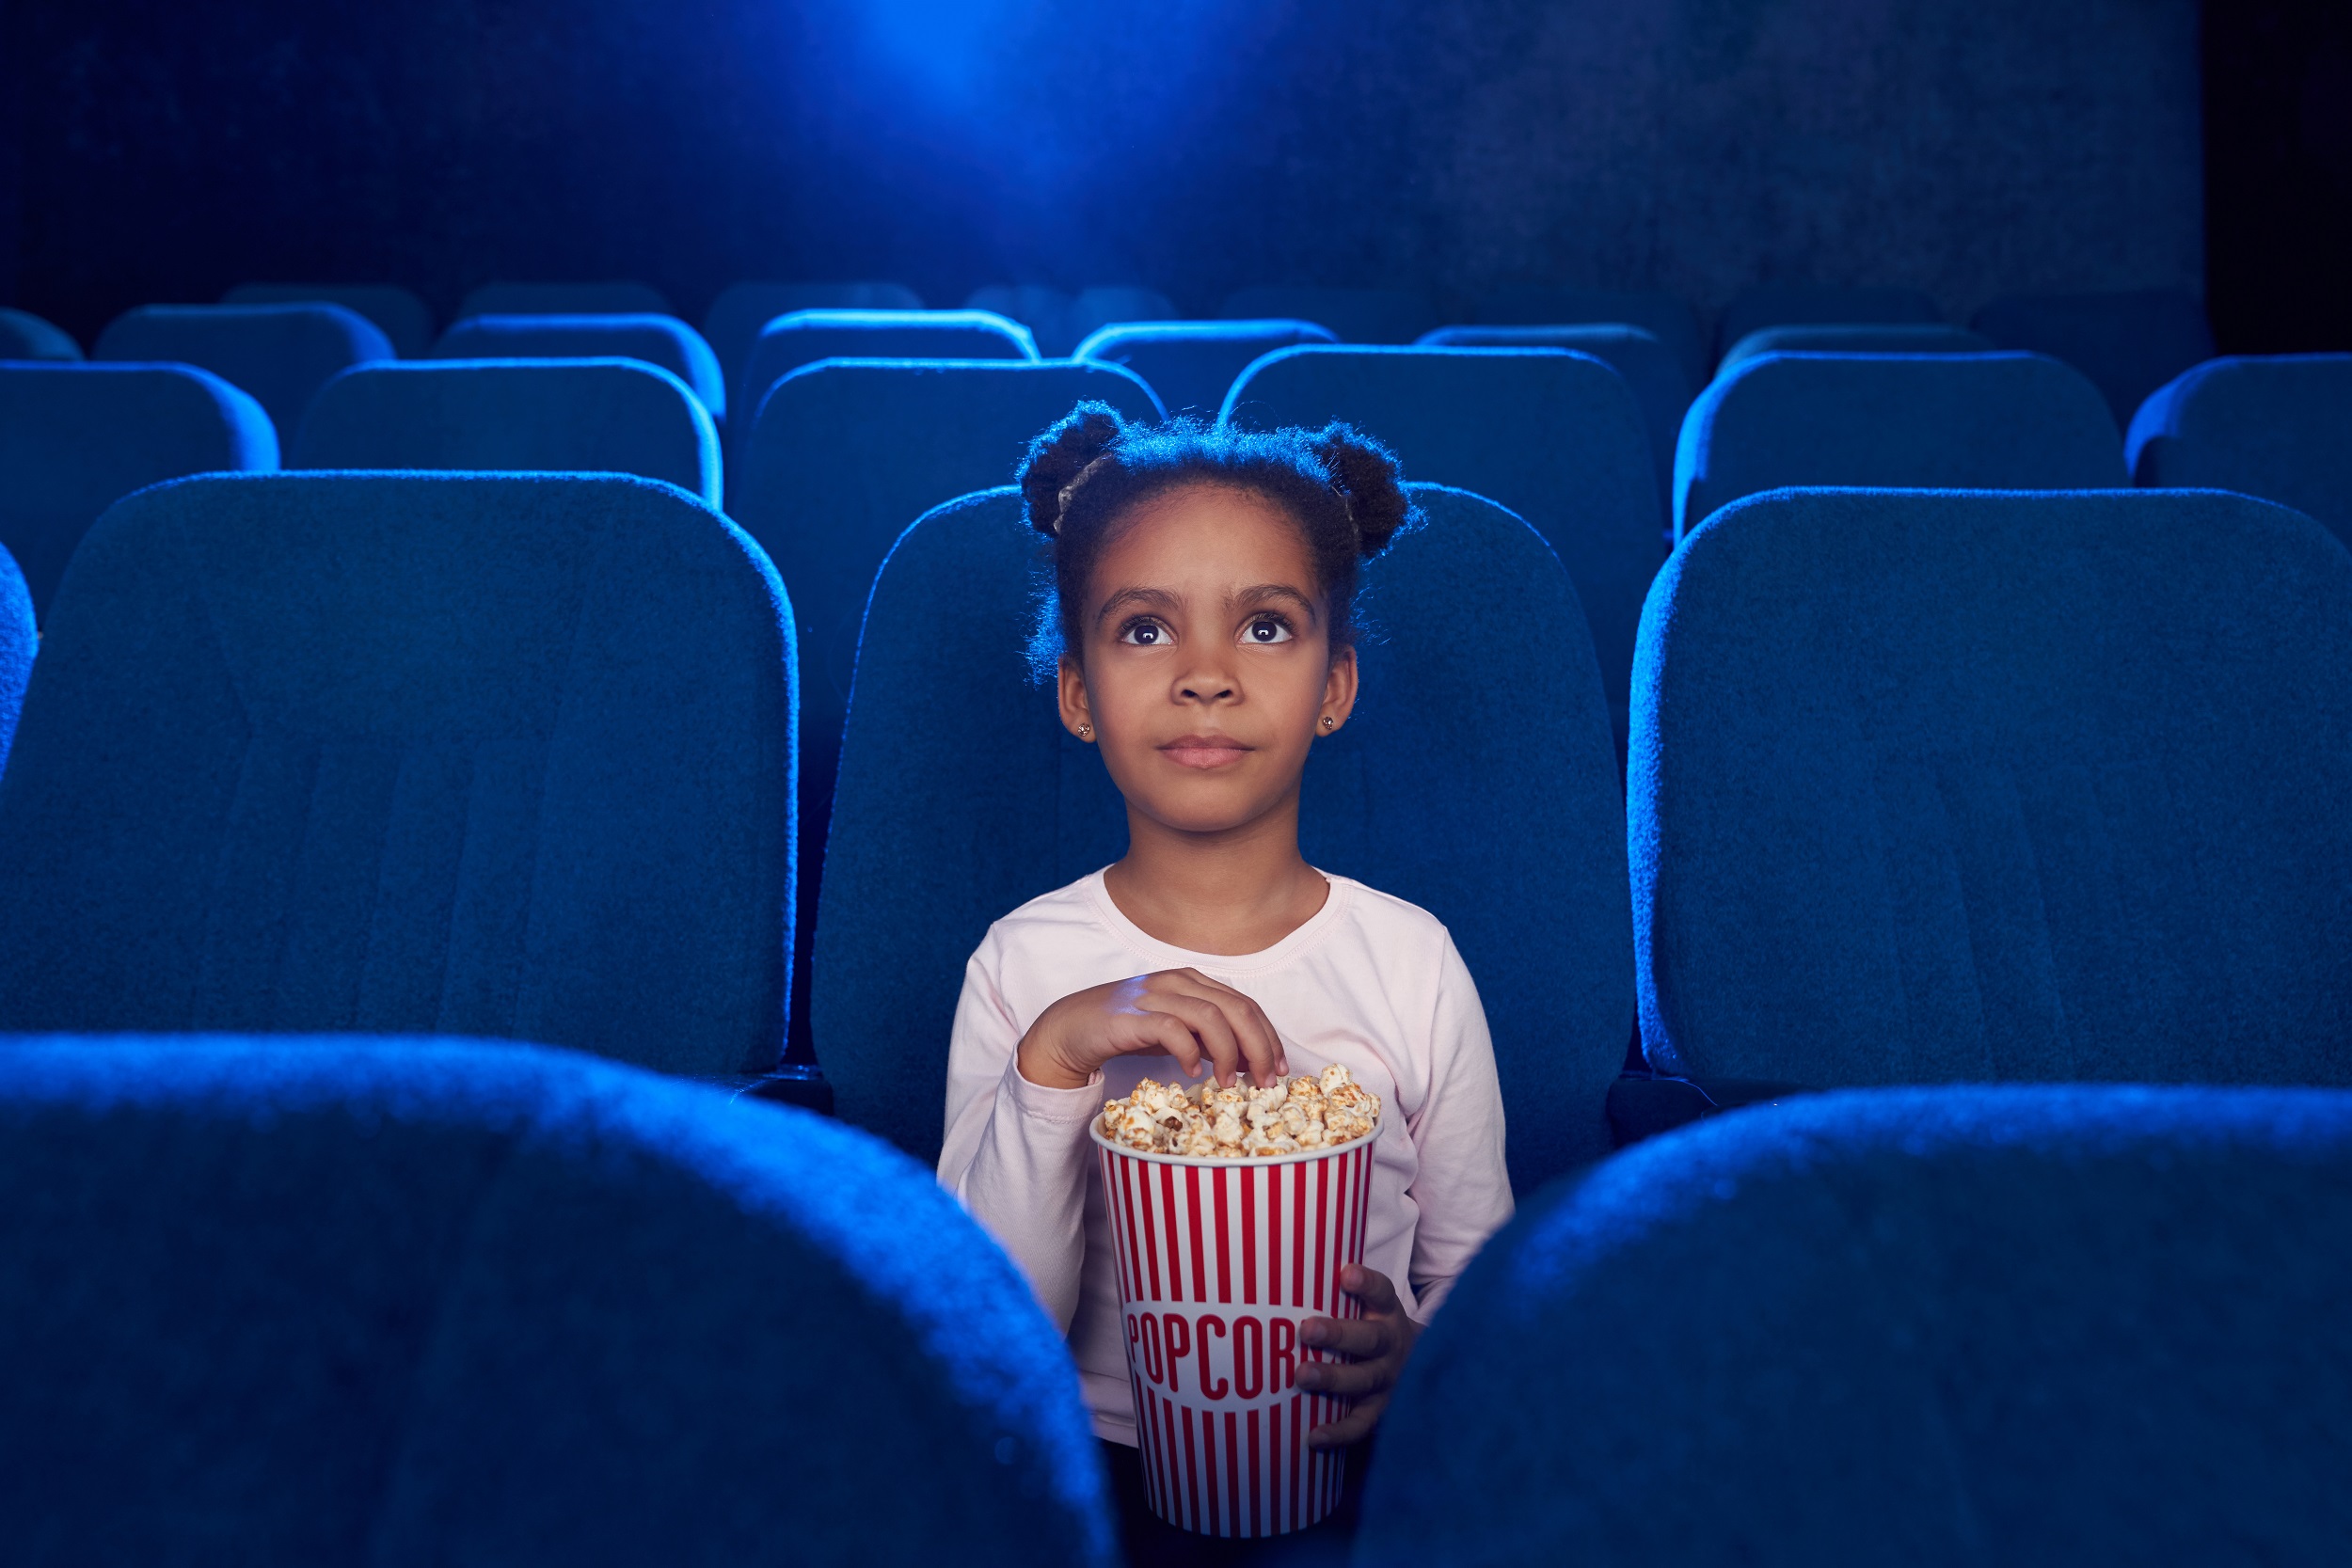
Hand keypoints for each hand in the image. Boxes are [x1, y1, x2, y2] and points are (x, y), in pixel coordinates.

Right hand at [1015, 968, 1287, 1091]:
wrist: (1072, 1028)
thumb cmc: (1128, 1030)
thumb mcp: (1178, 1032)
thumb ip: (1210, 1039)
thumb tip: (1249, 1061)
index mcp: (1194, 981)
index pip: (1245, 1005)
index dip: (1268, 1037)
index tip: (1278, 1069)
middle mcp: (1178, 982)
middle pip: (1236, 1008)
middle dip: (1259, 1047)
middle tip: (1265, 1082)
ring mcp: (1155, 995)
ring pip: (1210, 1017)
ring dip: (1228, 1053)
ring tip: (1228, 1083)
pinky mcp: (1133, 1015)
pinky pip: (1172, 1029)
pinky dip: (1188, 1051)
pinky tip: (1191, 1072)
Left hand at [1298, 1265, 1418, 1447]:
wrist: (1418, 1365)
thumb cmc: (1371, 1327)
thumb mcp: (1368, 1307)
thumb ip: (1337, 1293)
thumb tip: (1286, 1266)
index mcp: (1386, 1313)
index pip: (1382, 1293)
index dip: (1367, 1284)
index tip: (1346, 1275)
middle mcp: (1391, 1345)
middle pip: (1370, 1339)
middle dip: (1338, 1334)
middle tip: (1307, 1329)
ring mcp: (1388, 1380)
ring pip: (1364, 1380)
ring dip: (1334, 1378)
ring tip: (1302, 1376)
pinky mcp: (1381, 1410)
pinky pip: (1362, 1423)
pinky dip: (1340, 1431)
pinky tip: (1313, 1436)